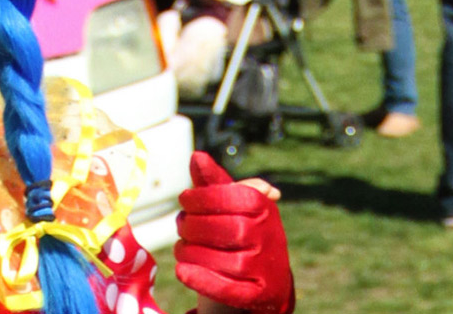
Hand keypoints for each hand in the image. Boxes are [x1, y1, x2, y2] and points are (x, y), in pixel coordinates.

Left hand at [175, 152, 293, 313]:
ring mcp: (266, 268)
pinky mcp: (259, 295)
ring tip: (183, 249)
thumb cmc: (242, 234)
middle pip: (224, 228)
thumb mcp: (234, 206)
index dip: (200, 197)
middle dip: (193, 226)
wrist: (266, 280)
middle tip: (182, 226)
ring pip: (221, 259)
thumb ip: (214, 183)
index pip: (231, 196)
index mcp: (265, 208)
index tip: (185, 199)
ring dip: (191, 253)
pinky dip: (201, 279)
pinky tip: (182, 271)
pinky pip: (226, 288)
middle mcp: (270, 237)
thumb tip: (196, 157)